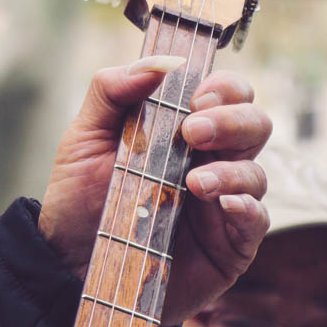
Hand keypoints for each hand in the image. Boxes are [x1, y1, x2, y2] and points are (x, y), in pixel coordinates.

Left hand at [36, 58, 271, 324]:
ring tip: (194, 183)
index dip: (223, 88)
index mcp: (183, 129)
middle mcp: (212, 161)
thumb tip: (155, 63)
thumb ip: (110, 92)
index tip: (197, 97)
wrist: (68, 263)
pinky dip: (248, 208)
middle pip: (255, 125)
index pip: (227, 94)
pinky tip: (225, 204)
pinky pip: (258, 221)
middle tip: (193, 132)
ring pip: (257, 172)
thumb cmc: (80, 198)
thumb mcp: (83, 138)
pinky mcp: (229, 245)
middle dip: (232, 120)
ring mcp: (223, 203)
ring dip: (232, 170)